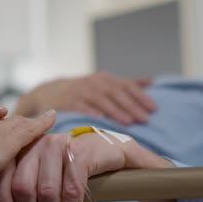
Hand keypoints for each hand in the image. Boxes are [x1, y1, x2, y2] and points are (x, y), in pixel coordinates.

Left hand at [0, 131, 172, 201]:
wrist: (109, 151)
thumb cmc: (72, 167)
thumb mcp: (44, 173)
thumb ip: (26, 187)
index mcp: (23, 147)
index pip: (3, 175)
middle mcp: (39, 144)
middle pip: (24, 187)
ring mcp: (61, 146)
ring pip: (47, 192)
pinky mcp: (81, 154)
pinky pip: (71, 191)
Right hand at [15, 72, 155, 124]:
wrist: (48, 93)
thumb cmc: (83, 92)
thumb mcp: (104, 84)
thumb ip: (126, 84)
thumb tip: (151, 82)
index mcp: (104, 79)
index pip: (126, 86)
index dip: (140, 96)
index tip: (153, 108)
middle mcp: (93, 83)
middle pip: (115, 93)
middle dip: (131, 105)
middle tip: (144, 118)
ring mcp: (79, 91)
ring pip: (100, 100)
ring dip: (115, 110)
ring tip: (128, 122)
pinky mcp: (66, 102)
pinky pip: (81, 108)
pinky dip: (91, 113)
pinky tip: (101, 121)